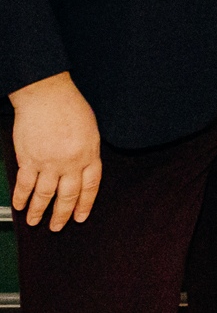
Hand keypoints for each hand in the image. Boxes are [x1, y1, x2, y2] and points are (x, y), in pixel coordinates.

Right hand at [9, 72, 100, 229]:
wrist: (46, 95)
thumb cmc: (70, 107)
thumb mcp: (90, 130)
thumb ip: (87, 151)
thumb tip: (82, 169)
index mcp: (89, 154)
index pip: (90, 186)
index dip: (85, 204)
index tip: (80, 217)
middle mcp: (71, 162)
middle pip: (68, 195)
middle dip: (62, 214)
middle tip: (57, 227)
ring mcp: (49, 162)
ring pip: (45, 195)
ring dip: (38, 211)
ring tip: (34, 222)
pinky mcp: (29, 159)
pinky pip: (25, 184)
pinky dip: (21, 197)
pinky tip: (18, 206)